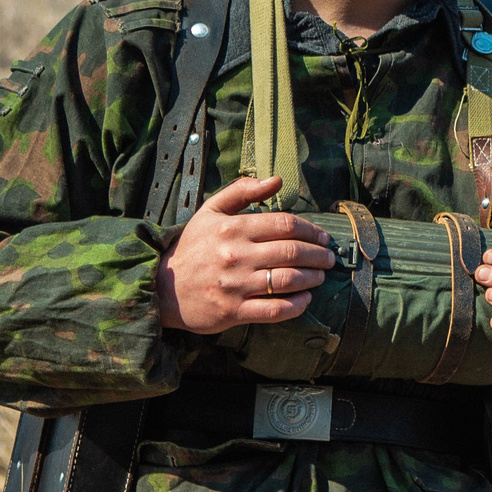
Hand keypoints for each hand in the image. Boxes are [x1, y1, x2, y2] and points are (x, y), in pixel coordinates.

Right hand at [156, 176, 335, 332]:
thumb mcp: (210, 211)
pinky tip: (306, 299)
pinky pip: (275, 310)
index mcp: (232, 229)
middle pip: (292, 252)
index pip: (285, 225)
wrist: (162, 287)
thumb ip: (242, 191)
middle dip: (319, 255)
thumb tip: (277, 180)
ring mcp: (235, 285)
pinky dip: (297, 305)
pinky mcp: (233, 311)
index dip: (311, 230)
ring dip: (312, 278)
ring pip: (288, 280)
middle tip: (329, 258)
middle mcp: (235, 256)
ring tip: (320, 276)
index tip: (323, 237)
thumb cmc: (193, 247)